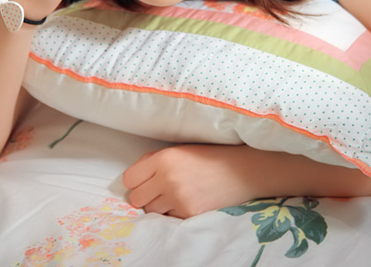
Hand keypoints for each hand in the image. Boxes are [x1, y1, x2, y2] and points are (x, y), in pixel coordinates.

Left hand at [122, 144, 260, 218]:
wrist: (240, 170)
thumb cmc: (208, 157)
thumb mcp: (179, 150)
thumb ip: (154, 161)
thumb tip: (134, 177)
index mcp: (164, 159)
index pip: (129, 179)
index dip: (136, 180)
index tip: (144, 180)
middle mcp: (168, 179)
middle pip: (136, 199)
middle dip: (145, 195)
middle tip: (159, 190)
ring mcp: (178, 198)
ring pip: (151, 211)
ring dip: (159, 205)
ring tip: (176, 194)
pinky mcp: (189, 214)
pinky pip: (168, 218)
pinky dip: (174, 212)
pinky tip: (187, 200)